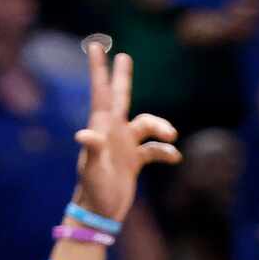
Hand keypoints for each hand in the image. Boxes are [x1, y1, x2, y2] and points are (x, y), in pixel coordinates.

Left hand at [70, 36, 180, 224]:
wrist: (100, 214)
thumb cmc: (94, 191)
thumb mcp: (93, 170)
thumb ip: (91, 150)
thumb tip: (83, 134)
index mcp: (102, 128)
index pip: (101, 92)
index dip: (99, 69)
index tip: (95, 45)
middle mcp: (113, 132)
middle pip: (121, 97)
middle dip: (123, 77)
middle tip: (125, 56)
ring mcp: (124, 145)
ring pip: (147, 124)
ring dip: (161, 127)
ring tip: (172, 136)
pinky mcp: (134, 160)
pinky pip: (153, 150)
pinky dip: (165, 152)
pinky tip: (175, 158)